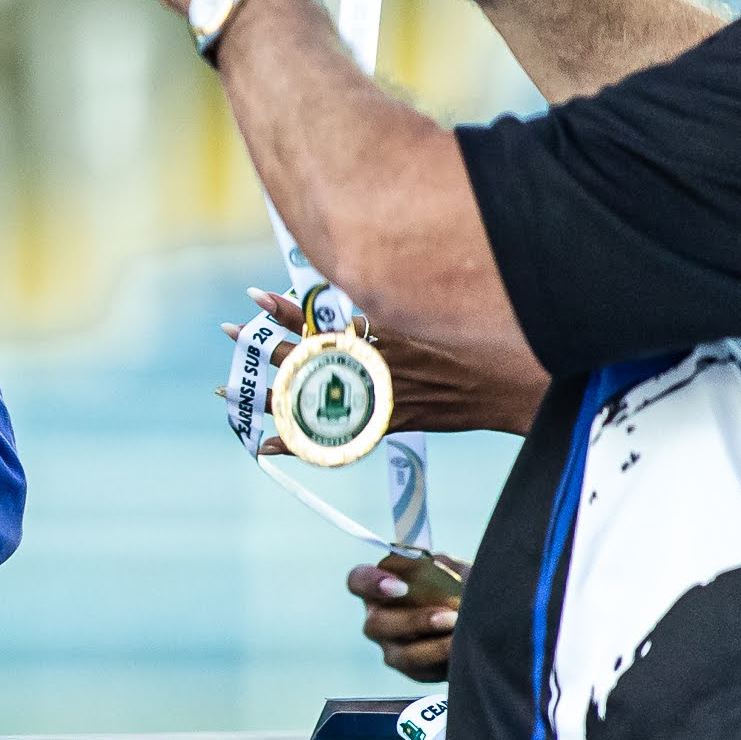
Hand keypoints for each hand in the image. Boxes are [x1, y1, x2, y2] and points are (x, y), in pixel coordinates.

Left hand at [227, 291, 545, 439]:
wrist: (511, 382)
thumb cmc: (476, 341)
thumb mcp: (428, 314)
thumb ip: (388, 310)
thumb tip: (353, 303)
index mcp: (381, 332)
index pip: (324, 317)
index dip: (287, 308)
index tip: (254, 296)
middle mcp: (374, 362)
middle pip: (307, 354)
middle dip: (265, 344)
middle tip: (230, 333)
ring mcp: (378, 394)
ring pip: (312, 394)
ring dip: (268, 392)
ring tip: (228, 392)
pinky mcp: (389, 420)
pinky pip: (335, 434)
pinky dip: (298, 441)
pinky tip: (266, 444)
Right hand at [346, 553, 465, 682]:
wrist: (479, 618)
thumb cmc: (458, 586)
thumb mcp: (450, 568)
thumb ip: (436, 562)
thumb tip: (425, 553)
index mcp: (378, 587)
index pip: (358, 581)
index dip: (371, 583)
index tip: (401, 586)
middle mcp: (378, 619)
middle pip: (377, 624)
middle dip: (414, 621)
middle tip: (448, 615)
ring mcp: (392, 648)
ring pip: (402, 654)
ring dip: (434, 645)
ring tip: (461, 631)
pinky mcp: (413, 671)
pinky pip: (423, 670)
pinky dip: (444, 657)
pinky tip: (462, 646)